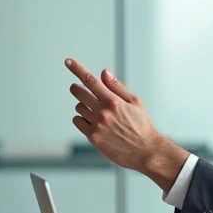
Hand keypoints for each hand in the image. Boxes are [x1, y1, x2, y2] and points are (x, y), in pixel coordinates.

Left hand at [65, 59, 187, 190]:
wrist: (145, 151)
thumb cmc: (141, 125)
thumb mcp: (135, 102)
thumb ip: (117, 87)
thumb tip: (103, 73)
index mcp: (114, 101)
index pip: (91, 80)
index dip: (77, 69)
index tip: (67, 61)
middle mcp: (103, 112)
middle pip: (79, 92)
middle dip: (77, 88)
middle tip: (77, 88)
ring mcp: (97, 125)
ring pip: (79, 107)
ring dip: (83, 106)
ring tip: (96, 112)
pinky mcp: (93, 137)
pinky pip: (78, 121)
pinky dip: (81, 119)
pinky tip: (93, 122)